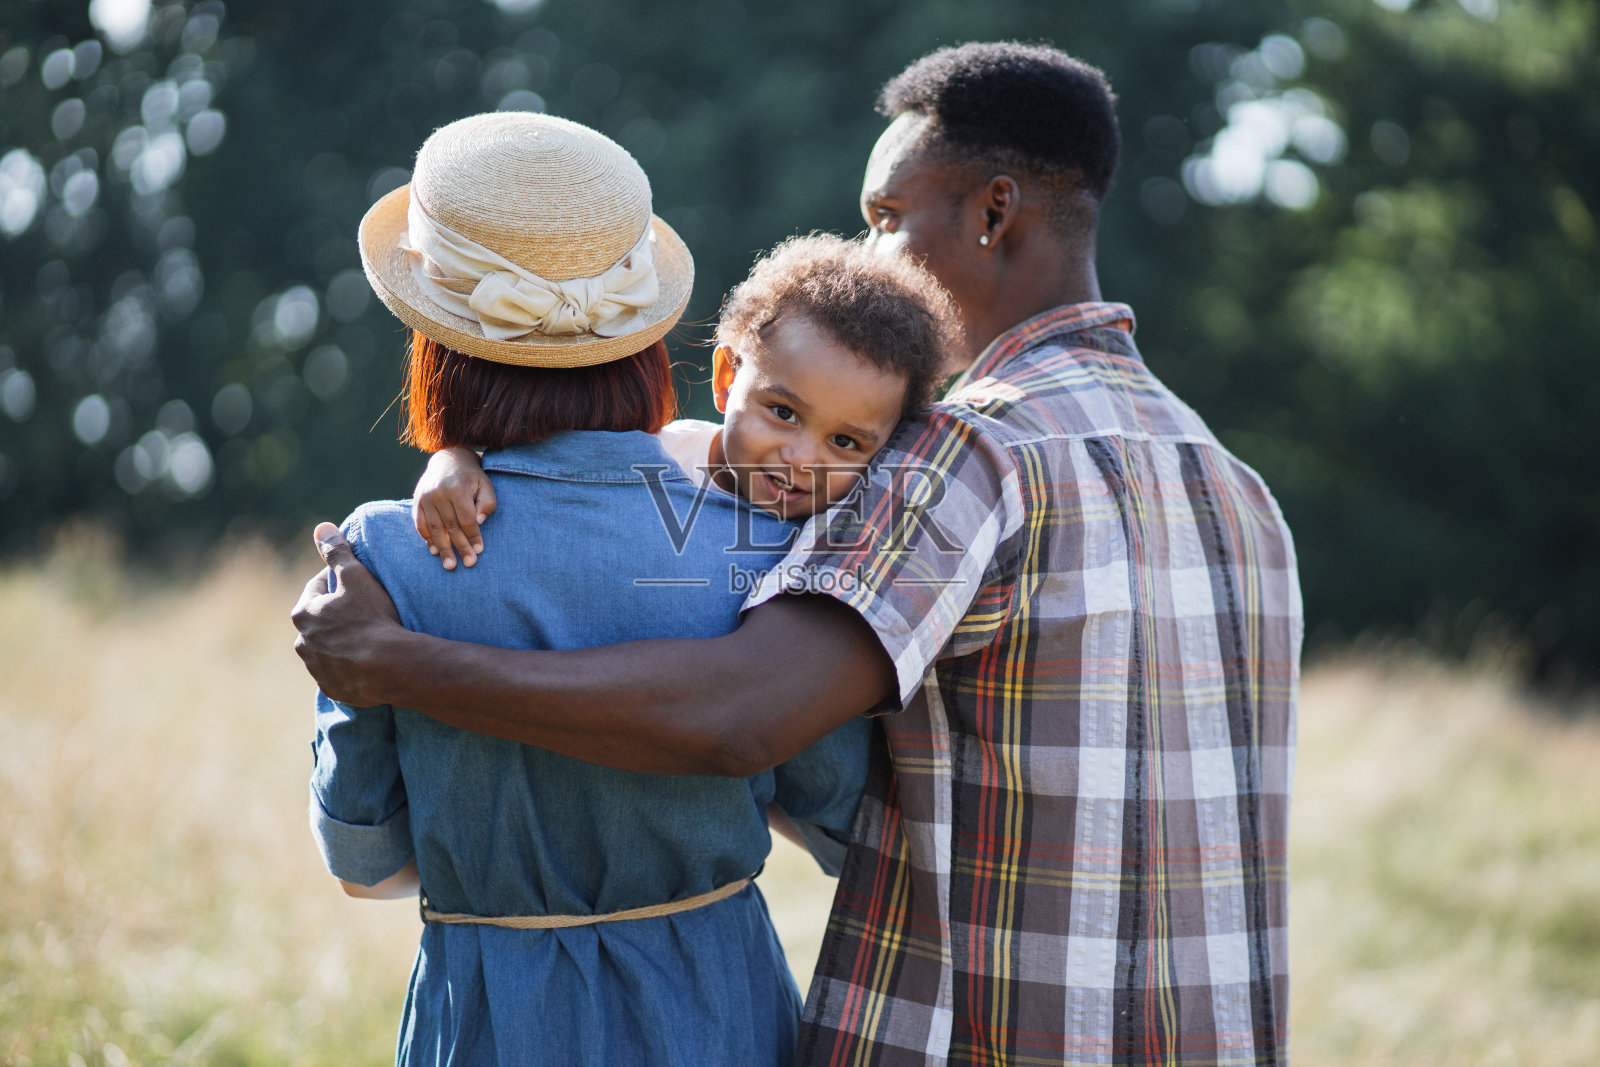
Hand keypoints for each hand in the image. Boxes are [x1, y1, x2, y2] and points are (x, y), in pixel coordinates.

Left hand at [292, 522, 406, 706]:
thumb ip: (337, 552)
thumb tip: (322, 528)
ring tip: (366, 636)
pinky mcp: (332, 688)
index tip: (356, 581)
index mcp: (304, 613)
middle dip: (335, 614)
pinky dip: (348, 666)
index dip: (337, 581)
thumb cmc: (371, 617)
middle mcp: (303, 642)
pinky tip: (366, 660)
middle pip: (318, 621)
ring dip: (340, 641)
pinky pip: (337, 672)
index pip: (317, 588)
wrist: (386, 667)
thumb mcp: (355, 577)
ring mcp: (316, 668)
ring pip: (326, 648)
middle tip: (363, 609)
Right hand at [412, 447, 496, 569]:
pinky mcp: (417, 500)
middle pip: (451, 526)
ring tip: (449, 565)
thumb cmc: (472, 476)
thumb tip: (478, 523)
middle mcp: (438, 493)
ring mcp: (425, 497)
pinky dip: (427, 538)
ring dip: (443, 548)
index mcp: (457, 489)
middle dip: (460, 547)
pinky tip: (435, 551)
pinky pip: (420, 523)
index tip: (479, 551)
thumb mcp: (486, 485)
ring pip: (434, 528)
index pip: (466, 519)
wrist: (448, 459)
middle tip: (468, 564)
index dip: (473, 536)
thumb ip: (487, 503)